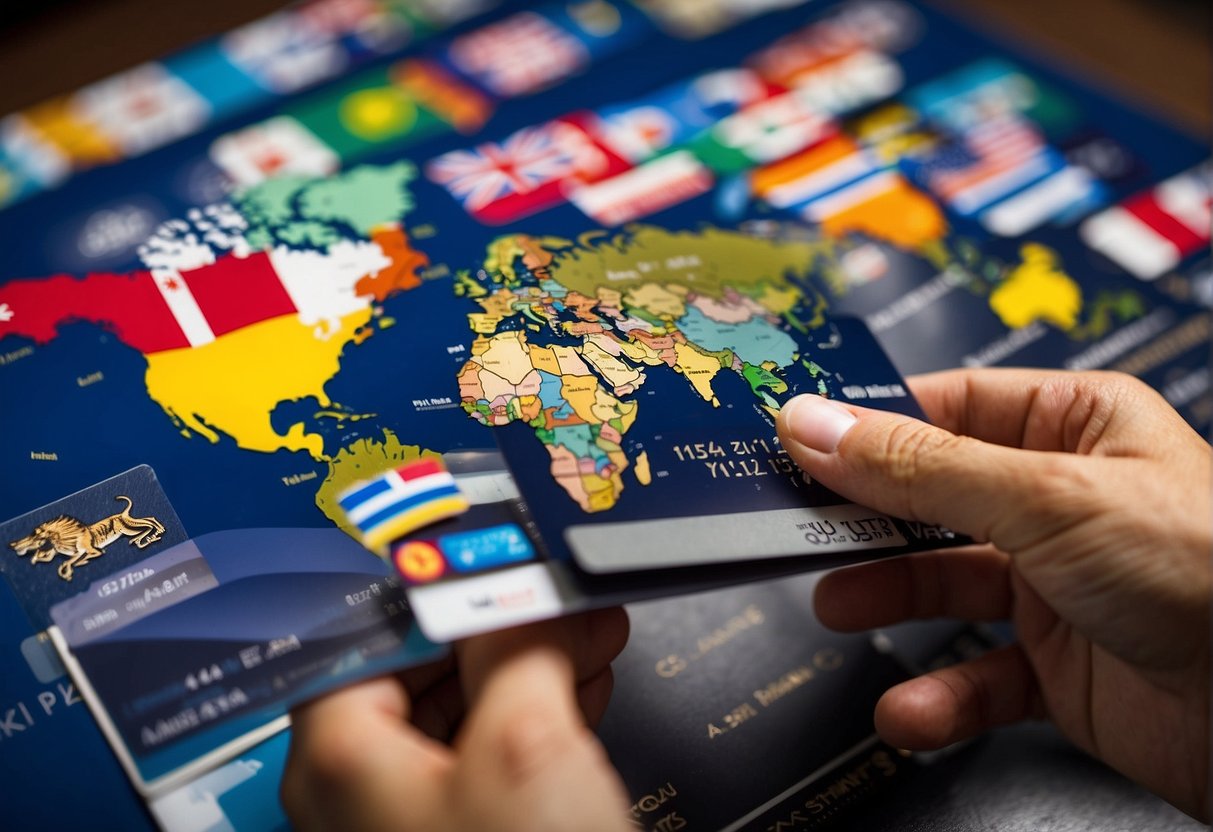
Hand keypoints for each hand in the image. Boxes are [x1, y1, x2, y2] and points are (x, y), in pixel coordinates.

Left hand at [282, 609, 631, 831]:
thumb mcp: (525, 743)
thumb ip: (518, 643)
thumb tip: (525, 585)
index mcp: (339, 756)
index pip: (371, 627)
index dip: (438, 577)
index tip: (491, 546)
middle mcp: (363, 790)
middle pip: (422, 664)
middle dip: (501, 616)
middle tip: (554, 585)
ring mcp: (415, 822)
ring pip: (465, 708)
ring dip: (528, 658)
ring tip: (584, 626)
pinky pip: (492, 754)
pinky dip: (538, 709)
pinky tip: (582, 683)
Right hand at [776, 368, 1211, 820]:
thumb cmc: (1212, 570)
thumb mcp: (1046, 497)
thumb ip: (920, 467)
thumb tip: (818, 427)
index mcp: (1073, 427)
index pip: (944, 406)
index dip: (868, 422)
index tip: (796, 438)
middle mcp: (1059, 500)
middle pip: (929, 497)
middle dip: (867, 518)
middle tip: (800, 525)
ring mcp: (1056, 584)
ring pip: (942, 583)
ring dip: (887, 600)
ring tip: (837, 607)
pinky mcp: (1057, 665)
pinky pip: (974, 673)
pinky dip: (937, 695)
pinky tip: (912, 708)